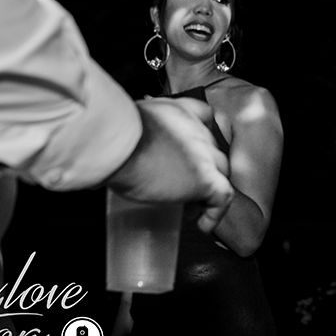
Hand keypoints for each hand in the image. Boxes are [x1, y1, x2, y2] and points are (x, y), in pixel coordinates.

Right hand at [107, 97, 232, 232]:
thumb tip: (120, 147)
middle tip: (185, 186)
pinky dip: (214, 214)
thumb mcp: (129, 123)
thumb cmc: (113, 137)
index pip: (204, 117)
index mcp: (179, 111)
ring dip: (209, 191)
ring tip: (191, 207)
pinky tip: (202, 224)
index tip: (192, 152)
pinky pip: (222, 198)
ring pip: (221, 172)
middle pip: (213, 149)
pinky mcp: (205, 178)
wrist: (120, 147)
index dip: (201, 137)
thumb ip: (138, 131)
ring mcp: (204, 154)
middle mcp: (197, 129)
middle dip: (204, 168)